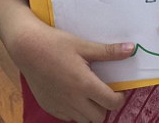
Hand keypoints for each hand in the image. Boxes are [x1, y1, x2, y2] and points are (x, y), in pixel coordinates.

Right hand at [7, 19, 133, 121]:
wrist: (26, 47)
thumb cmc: (56, 43)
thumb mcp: (83, 45)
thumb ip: (108, 51)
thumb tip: (131, 49)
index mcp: (84, 84)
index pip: (112, 103)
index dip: (119, 98)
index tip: (118, 89)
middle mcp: (73, 100)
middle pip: (99, 117)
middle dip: (105, 106)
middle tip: (102, 91)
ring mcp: (60, 105)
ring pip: (83, 120)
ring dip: (90, 110)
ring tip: (87, 93)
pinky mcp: (49, 106)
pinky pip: (67, 117)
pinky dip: (74, 110)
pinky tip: (72, 94)